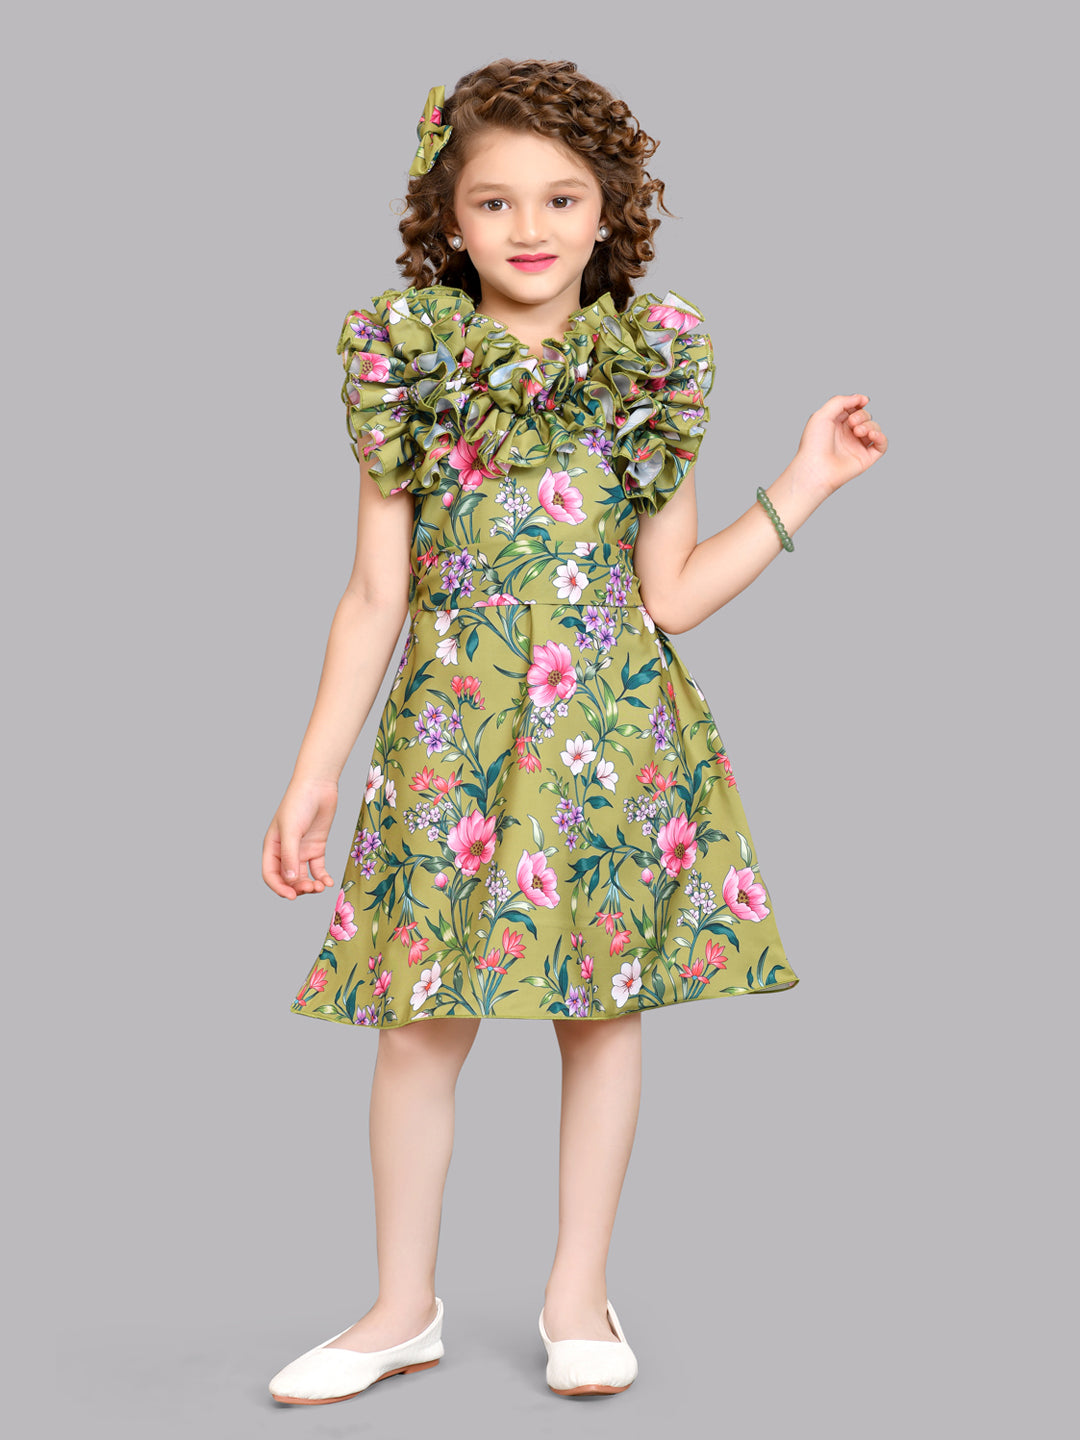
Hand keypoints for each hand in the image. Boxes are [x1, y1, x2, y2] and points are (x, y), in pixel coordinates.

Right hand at [262, 777, 338, 898]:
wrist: (318, 786)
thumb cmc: (299, 804)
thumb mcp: (292, 831)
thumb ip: (290, 856)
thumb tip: (290, 880)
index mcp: (272, 847)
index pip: (271, 875)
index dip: (279, 887)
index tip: (292, 896)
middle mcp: (285, 852)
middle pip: (288, 879)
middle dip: (298, 888)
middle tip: (311, 889)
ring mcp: (301, 850)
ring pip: (303, 877)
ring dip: (310, 885)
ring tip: (320, 887)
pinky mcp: (316, 847)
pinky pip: (317, 869)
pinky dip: (322, 877)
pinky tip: (328, 882)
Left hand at [790, 394, 887, 496]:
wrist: (815, 468)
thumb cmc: (813, 444)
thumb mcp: (822, 415)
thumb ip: (840, 401)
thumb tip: (861, 398)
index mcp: (836, 424)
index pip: (854, 408)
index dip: (859, 403)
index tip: (861, 402)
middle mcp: (847, 435)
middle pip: (865, 416)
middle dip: (862, 415)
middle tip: (852, 423)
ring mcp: (856, 446)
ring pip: (874, 428)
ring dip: (869, 425)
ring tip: (858, 432)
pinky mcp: (865, 458)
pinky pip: (881, 445)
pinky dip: (881, 437)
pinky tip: (873, 435)